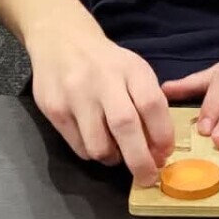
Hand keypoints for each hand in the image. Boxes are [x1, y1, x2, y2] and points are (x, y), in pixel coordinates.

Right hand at [28, 16, 173, 185]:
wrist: (61, 41)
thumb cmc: (106, 63)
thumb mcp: (134, 72)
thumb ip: (149, 105)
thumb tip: (159, 150)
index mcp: (130, 69)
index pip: (151, 105)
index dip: (162, 135)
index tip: (164, 154)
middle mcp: (102, 80)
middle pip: (125, 126)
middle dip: (140, 160)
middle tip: (147, 177)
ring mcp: (75, 95)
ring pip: (98, 145)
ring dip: (113, 158)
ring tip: (117, 152)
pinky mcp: (54, 110)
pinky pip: (79, 147)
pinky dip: (92, 152)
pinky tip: (96, 140)